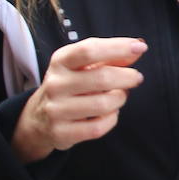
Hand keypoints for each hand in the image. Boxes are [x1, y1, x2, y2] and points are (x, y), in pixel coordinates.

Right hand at [11, 37, 145, 162]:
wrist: (39, 118)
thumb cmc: (69, 86)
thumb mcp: (82, 66)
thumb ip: (110, 56)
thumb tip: (137, 48)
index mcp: (61, 61)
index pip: (89, 50)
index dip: (118, 47)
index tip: (139, 47)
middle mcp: (55, 84)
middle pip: (102, 78)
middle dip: (127, 77)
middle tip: (135, 78)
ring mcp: (56, 110)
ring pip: (104, 104)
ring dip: (120, 99)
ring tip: (118, 96)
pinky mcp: (61, 132)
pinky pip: (98, 127)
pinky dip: (111, 119)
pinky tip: (109, 114)